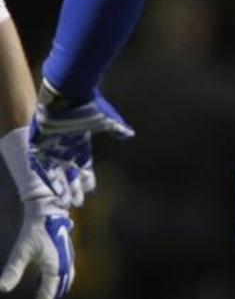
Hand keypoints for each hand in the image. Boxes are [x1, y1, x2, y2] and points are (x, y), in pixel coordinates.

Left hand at [0, 195, 74, 298]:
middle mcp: (65, 266)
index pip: (47, 295)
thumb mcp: (21, 251)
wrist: (48, 210)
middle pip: (60, 292)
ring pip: (65, 284)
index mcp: (55, 268)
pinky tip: (47, 284)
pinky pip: (65, 276)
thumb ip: (13, 270)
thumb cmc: (34, 230)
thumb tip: (2, 288)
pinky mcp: (66, 255)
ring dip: (56, 296)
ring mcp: (68, 260)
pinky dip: (58, 285)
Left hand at [31, 86, 133, 207]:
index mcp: (80, 145)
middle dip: (74, 189)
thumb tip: (131, 133)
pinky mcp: (39, 146)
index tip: (90, 190)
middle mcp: (66, 149)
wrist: (65, 95)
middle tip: (78, 204)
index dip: (86, 179)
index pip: (84, 167)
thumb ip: (116, 129)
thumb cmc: (86, 107)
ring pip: (56, 175)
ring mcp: (52, 149)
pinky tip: (52, 191)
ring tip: (65, 203)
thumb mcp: (105, 119)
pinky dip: (47, 179)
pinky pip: (42, 167)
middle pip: (70, 174)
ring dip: (61, 189)